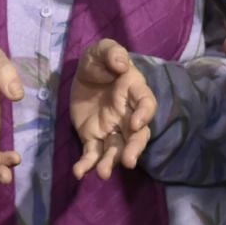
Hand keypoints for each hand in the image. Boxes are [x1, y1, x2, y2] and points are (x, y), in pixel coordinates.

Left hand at [67, 40, 155, 180]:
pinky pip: (92, 153)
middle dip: (133, 149)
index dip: (144, 114)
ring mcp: (111, 129)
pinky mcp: (93, 137)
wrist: (82, 76)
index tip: (136, 123)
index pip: (146, 104)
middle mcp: (127, 115)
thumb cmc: (99, 62)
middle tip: (128, 162)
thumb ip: (112, 52)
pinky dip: (87, 164)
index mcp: (134, 92)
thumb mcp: (101, 50)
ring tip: (103, 173)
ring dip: (111, 162)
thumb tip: (121, 64)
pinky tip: (79, 172)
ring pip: (116, 149)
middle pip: (136, 136)